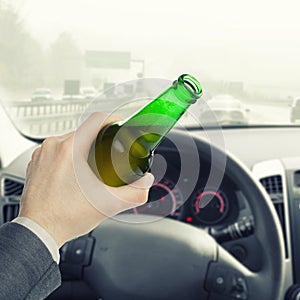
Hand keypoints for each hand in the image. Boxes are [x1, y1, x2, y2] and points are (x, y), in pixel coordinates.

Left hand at [19, 112, 153, 247]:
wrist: (39, 230)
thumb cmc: (65, 217)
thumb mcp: (108, 204)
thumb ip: (134, 193)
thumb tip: (146, 182)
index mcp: (70, 149)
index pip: (97, 119)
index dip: (112, 119)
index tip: (118, 125)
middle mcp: (53, 146)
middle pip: (84, 131)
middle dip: (98, 139)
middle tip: (108, 154)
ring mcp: (42, 154)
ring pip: (69, 140)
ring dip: (82, 148)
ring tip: (90, 167)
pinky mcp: (36, 162)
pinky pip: (56, 150)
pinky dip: (67, 156)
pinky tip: (73, 173)